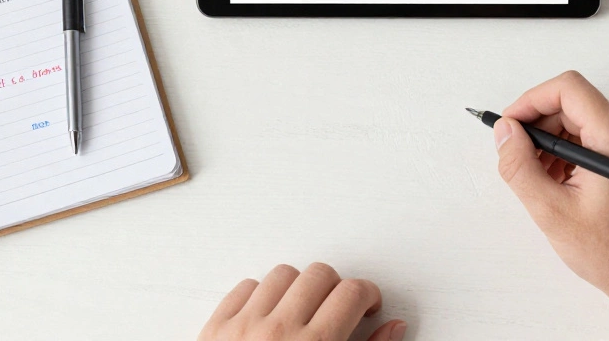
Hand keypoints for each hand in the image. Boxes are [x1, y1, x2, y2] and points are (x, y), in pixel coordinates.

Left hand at [199, 263, 406, 340]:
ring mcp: (243, 327)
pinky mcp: (215, 329)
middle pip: (319, 275)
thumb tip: (393, 328)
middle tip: (338, 309)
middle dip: (336, 289)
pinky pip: (245, 287)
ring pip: (282, 274)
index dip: (367, 295)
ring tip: (303, 311)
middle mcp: (278, 332)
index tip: (367, 305)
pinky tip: (271, 315)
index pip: (351, 292)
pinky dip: (261, 296)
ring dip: (298, 288)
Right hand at [494, 71, 608, 339]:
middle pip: (573, 103)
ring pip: (582, 120)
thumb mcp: (552, 211)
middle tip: (518, 158)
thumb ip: (520, 165)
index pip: (567, 88)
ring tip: (540, 178)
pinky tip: (560, 183)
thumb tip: (504, 132)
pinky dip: (571, 152)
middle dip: (539, 126)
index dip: (530, 101)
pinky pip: (596, 136)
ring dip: (553, 141)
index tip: (510, 125)